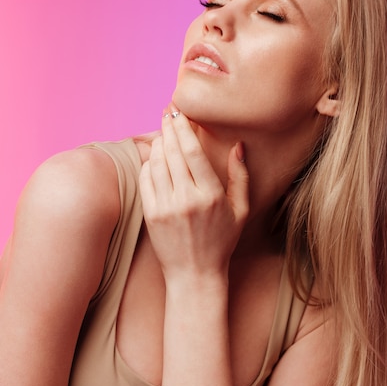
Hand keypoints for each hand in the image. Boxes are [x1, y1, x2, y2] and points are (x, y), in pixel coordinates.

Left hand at [138, 108, 248, 283]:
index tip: (179, 112)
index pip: (193, 152)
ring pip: (156, 163)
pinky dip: (148, 164)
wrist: (195, 274)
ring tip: (163, 133)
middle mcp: (186, 200)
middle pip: (172, 153)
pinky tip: (155, 157)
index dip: (184, 128)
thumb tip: (238, 146)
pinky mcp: (150, 215)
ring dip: (158, 143)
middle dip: (168, 127)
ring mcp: (165, 208)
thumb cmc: (221, 241)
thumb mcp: (240, 210)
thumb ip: (241, 176)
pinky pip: (145, 179)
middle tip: (167, 111)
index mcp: (211, 196)